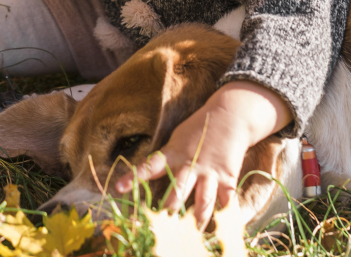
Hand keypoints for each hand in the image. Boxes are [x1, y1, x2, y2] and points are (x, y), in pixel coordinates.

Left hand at [115, 81, 289, 226]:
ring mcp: (209, 173)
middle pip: (177, 192)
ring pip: (202, 201)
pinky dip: (225, 215)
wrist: (231, 115)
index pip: (149, 166)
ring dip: (197, 220)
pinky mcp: (227, 177)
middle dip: (169, 210)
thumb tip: (149, 176)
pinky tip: (224, 228)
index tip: (119, 188)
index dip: (133, 177)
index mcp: (173, 154)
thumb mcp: (176, 139)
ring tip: (193, 234)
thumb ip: (166, 159)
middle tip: (162, 226)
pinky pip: (226, 200)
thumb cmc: (198, 128)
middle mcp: (189, 165)